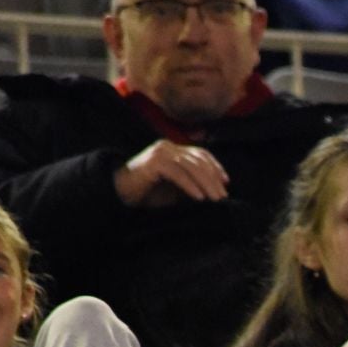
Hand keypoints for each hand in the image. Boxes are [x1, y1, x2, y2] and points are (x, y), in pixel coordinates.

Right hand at [114, 140, 229, 207]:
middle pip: (198, 161)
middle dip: (213, 179)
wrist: (120, 194)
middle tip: (223, 196)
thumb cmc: (149, 193)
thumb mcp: (176, 189)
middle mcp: (168, 147)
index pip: (200, 154)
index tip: (226, 182)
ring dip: (205, 184)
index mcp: (174, 150)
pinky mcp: (153, 162)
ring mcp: (160, 152)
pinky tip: (199, 198)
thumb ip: (193, 185)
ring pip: (190, 166)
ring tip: (215, 199)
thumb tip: (216, 192)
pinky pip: (177, 173)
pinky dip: (190, 186)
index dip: (215, 166)